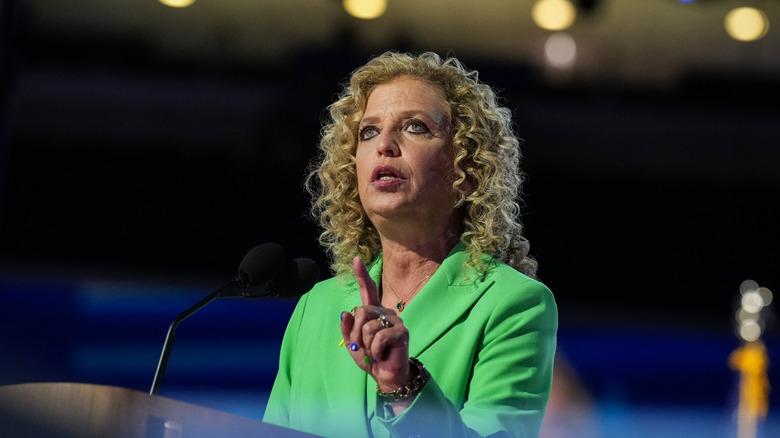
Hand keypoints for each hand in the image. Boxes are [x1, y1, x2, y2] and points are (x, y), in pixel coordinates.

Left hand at [340, 257, 410, 392]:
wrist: (386, 375)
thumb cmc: (370, 358)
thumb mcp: (353, 344)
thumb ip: (347, 329)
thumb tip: (344, 313)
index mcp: (373, 313)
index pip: (367, 290)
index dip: (361, 275)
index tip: (356, 259)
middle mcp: (385, 312)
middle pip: (361, 312)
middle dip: (356, 334)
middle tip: (363, 348)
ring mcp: (395, 320)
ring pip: (368, 327)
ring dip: (366, 345)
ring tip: (374, 353)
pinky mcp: (401, 331)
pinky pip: (379, 337)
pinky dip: (375, 350)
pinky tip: (381, 355)